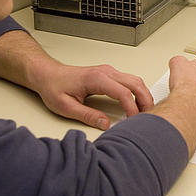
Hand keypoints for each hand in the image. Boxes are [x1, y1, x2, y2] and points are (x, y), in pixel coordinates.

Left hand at [32, 62, 153, 130]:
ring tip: (144, 113)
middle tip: (148, 117)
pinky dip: (137, 92)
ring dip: (143, 95)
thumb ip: (86, 115)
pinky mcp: (108, 74)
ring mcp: (108, 71)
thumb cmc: (54, 86)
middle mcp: (105, 72)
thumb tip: (105, 124)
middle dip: (145, 100)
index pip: (123, 93)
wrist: (47, 74)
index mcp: (96, 78)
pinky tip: (136, 104)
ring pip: (134, 80)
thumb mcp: (65, 106)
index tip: (133, 121)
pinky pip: (129, 81)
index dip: (132, 108)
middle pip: (135, 83)